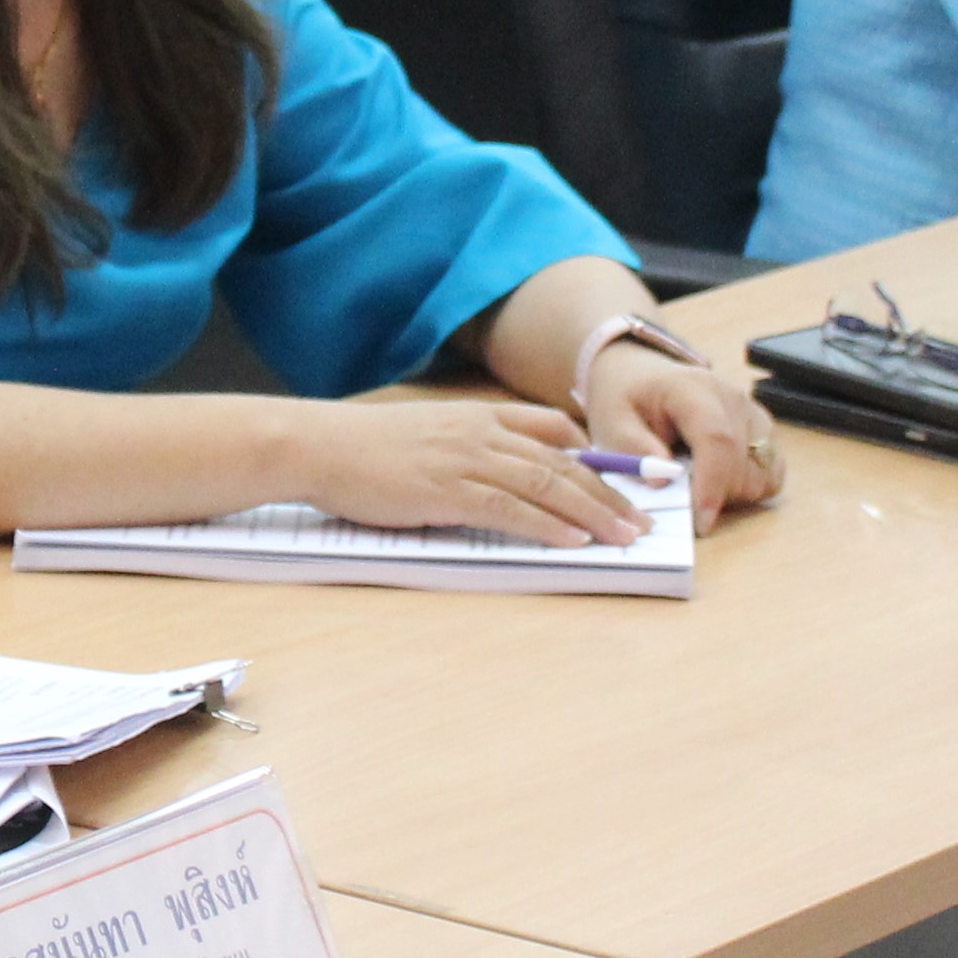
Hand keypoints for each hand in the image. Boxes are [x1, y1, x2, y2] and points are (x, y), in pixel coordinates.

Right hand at [284, 399, 652, 547]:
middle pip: (562, 462)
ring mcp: (466, 459)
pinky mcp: (448, 490)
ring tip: (625, 536)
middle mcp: (480, 433)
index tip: (620, 478)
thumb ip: (461, 450)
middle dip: (609, 493)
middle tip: (641, 520)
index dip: (592, 456)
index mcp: (475, 417)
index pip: (550, 429)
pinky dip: (549, 525)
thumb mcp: (421, 436)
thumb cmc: (359, 449)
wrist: (316, 445)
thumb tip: (488, 479)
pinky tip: (575, 540)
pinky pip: (511, 509)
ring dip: (593, 512)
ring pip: (547, 485)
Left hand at [570, 339, 784, 528]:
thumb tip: (665, 480)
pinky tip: (718, 480)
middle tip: (680, 494)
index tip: (701, 522)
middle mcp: (732, 398)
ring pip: (763, 474)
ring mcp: (753, 412)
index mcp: (691, 389)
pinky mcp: (763, 428)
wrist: (642, 375)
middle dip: (715, 495)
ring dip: (733, 493)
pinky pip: (772, 472)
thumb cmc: (626, 400)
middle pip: (743, 464)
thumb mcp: (612, 421)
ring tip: (696, 481)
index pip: (716, 439)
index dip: (713, 485)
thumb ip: (633, 448)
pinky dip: (750, 487)